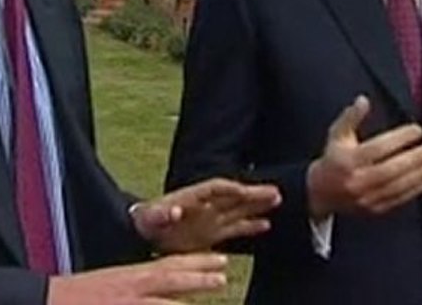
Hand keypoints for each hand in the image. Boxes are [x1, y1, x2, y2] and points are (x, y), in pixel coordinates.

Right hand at [46, 253, 226, 304]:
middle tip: (224, 272)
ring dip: (188, 293)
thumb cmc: (75, 298)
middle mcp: (129, 288)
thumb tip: (155, 291)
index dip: (195, 262)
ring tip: (217, 284)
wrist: (44, 301)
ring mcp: (125, 302)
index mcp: (128, 276)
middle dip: (199, 274)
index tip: (219, 260)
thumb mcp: (110, 284)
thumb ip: (135, 286)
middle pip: (170, 277)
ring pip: (164, 300)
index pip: (167, 265)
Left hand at [131, 178, 280, 252]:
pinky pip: (236, 228)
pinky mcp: (212, 233)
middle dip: (253, 193)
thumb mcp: (151, 217)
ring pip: (239, 209)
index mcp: (192, 196)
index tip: (245, 190)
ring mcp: (211, 218)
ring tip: (277, 200)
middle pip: (234, 195)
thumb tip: (175, 212)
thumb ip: (164, 214)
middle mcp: (205, 204)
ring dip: (256, 205)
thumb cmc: (147, 221)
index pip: (215, 188)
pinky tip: (266, 225)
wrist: (144, 232)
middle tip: (275, 191)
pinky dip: (250, 226)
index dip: (230, 189)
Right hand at [306, 95, 421, 218]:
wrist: (320, 193)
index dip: (399, 138)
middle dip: (415, 159)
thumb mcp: (337, 134)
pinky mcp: (374, 209)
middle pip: (391, 169)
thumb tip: (363, 100)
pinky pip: (399, 199)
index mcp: (348, 159)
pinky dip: (416, 189)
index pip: (378, 148)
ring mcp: (366, 197)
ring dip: (420, 175)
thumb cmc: (333, 158)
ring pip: (397, 186)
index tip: (417, 130)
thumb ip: (350, 117)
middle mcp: (357, 180)